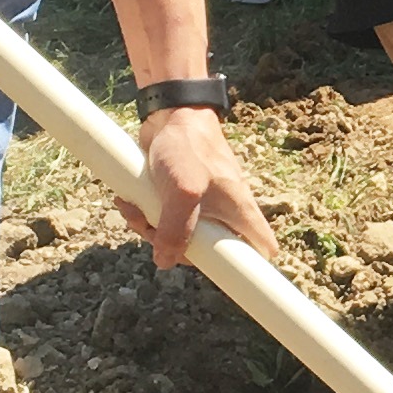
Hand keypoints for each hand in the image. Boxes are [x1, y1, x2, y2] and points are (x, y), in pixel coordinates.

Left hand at [120, 104, 273, 269]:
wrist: (169, 113)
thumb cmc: (188, 146)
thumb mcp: (183, 191)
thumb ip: (177, 230)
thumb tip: (166, 261)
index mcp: (239, 212)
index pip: (263, 251)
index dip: (253, 270)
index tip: (227, 279)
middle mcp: (223, 212)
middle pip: (206, 253)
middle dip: (174, 248)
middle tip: (155, 232)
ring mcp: (199, 205)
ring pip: (177, 237)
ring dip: (150, 228)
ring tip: (135, 209)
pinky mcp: (175, 197)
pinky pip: (160, 219)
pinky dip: (143, 214)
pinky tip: (129, 200)